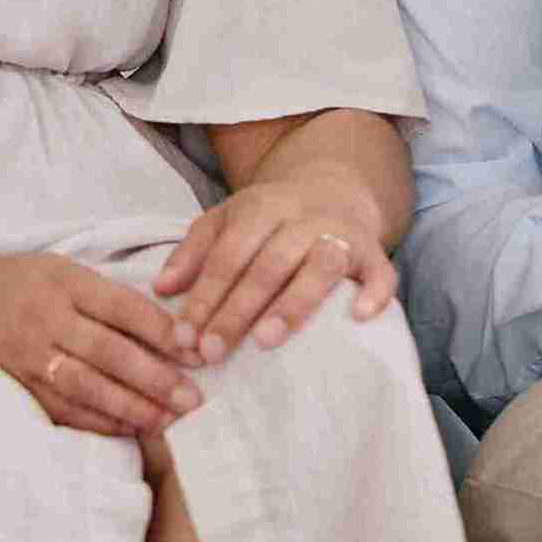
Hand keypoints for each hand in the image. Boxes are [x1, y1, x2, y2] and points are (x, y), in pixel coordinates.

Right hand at [0, 247, 199, 436]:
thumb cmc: (20, 279)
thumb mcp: (63, 269)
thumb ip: (107, 297)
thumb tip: (168, 331)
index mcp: (64, 281)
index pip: (122, 308)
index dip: (161, 331)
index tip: (195, 349)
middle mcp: (46, 318)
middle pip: (109, 352)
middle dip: (155, 378)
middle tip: (193, 398)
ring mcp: (28, 355)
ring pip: (87, 386)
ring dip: (131, 407)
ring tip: (168, 420)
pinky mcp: (17, 384)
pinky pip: (63, 409)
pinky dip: (98, 422)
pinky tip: (128, 429)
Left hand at [152, 177, 393, 363]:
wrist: (334, 189)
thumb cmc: (270, 219)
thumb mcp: (227, 221)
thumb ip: (193, 252)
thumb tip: (161, 289)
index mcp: (261, 208)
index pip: (228, 254)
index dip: (205, 296)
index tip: (184, 338)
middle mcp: (303, 218)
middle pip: (268, 264)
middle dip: (237, 309)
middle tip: (212, 352)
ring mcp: (341, 234)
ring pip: (320, 266)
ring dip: (293, 303)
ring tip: (266, 340)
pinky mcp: (374, 252)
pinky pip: (381, 271)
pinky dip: (374, 292)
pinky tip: (358, 317)